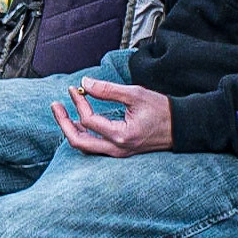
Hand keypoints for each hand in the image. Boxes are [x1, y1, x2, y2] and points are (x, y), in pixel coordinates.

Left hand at [51, 77, 173, 156]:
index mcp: (122, 135)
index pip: (89, 121)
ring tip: (63, 113)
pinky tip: (78, 122)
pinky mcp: (119, 152)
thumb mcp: (135, 94)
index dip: (78, 103)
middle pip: (79, 142)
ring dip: (71, 130)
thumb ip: (108, 90)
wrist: (181, 127)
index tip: (75, 89)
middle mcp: (117, 149)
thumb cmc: (162, 110)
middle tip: (55, 106)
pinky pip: (94, 147)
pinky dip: (83, 135)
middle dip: (63, 123)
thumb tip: (84, 84)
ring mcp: (118, 153)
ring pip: (85, 147)